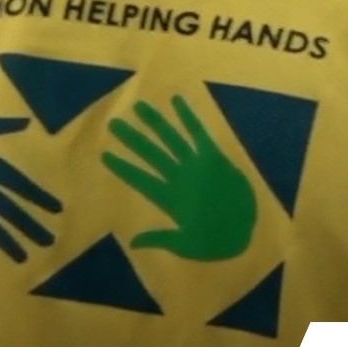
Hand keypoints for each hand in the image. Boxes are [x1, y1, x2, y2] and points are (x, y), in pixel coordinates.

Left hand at [102, 95, 257, 261]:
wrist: (243, 234)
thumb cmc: (215, 243)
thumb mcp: (184, 245)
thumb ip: (160, 239)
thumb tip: (134, 242)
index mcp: (168, 198)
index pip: (140, 179)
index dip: (123, 167)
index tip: (104, 155)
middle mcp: (178, 178)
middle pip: (151, 155)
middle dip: (133, 140)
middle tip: (113, 124)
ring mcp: (196, 167)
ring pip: (171, 141)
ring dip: (156, 124)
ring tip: (139, 107)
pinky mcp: (215, 159)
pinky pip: (199, 135)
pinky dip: (189, 119)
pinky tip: (177, 101)